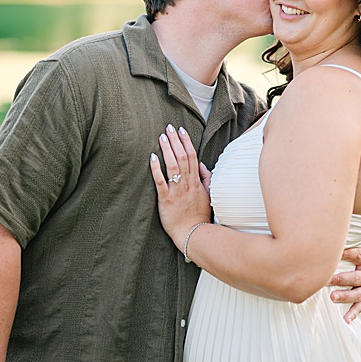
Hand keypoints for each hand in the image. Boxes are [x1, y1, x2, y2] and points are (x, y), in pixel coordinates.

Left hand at [149, 124, 212, 248]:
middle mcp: (187, 184)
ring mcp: (177, 191)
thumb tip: (202, 165)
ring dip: (167, 150)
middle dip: (175, 141)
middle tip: (168, 127)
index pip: (192, 157)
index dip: (186, 142)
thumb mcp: (208, 196)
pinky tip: (152, 157)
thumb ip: (206, 179)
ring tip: (161, 137)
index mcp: (196, 182)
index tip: (181, 130)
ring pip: (173, 166)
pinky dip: (156, 168)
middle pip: (183, 157)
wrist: (193, 234)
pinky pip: (161, 181)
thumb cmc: (199, 216)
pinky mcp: (166, 199)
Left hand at [330, 218, 360, 323]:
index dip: (347, 253)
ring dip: (345, 297)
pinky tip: (345, 320)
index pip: (358, 255)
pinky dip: (353, 314)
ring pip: (356, 294)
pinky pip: (360, 307)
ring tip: (332, 298)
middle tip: (326, 280)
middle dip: (341, 279)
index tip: (335, 251)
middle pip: (354, 277)